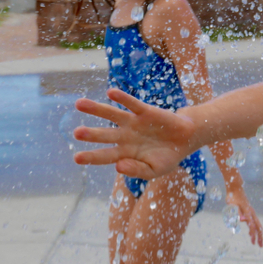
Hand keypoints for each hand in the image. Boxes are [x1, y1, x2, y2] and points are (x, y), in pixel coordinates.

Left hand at [73, 88, 195, 178]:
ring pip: (112, 114)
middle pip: (104, 134)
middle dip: (91, 134)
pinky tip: (111, 93)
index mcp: (125, 153)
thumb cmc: (167, 157)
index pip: (105, 155)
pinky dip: (123, 98)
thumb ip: (136, 170)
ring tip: (79, 104)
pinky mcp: (145, 111)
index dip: (92, 157)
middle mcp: (125, 136)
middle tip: (76, 133)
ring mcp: (133, 123)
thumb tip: (118, 166)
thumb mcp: (154, 170)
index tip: (77, 158)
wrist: (186, 140)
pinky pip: (132, 104)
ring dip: (96, 109)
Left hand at [227, 187, 262, 246]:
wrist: (236, 189)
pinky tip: (252, 234)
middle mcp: (251, 213)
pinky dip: (256, 230)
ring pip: (258, 225)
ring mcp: (252, 213)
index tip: (252, 239)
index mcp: (248, 212)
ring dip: (259, 235)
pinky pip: (255, 223)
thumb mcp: (232, 205)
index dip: (252, 232)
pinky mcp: (250, 213)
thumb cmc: (233, 197)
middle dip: (260, 237)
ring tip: (258, 243)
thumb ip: (237, 212)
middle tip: (260, 246)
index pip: (252, 224)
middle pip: (258, 227)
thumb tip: (242, 220)